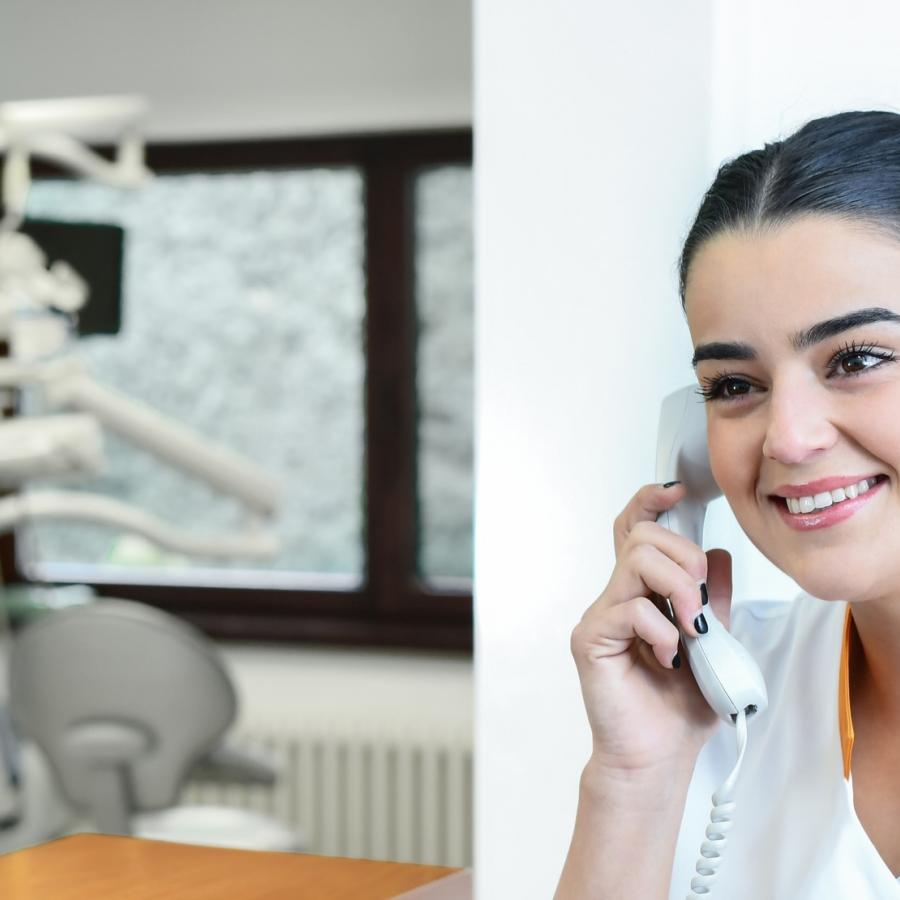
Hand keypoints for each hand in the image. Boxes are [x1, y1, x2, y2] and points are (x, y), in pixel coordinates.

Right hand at [570, 481, 732, 773]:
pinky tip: (669, 657)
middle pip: (641, 535)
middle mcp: (616, 596)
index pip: (634, 528)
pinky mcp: (591, 639)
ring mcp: (601, 615)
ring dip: (678, 589)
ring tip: (692, 630)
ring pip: (637, 560)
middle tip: (700, 602)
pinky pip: (631, 608)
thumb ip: (712, 598)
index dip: (650, 500)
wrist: (659, 757)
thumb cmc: (680, 707)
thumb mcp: (714, 643)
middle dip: (684, 556)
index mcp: (642, 592)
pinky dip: (662, 630)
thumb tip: (718, 554)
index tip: (679, 491)